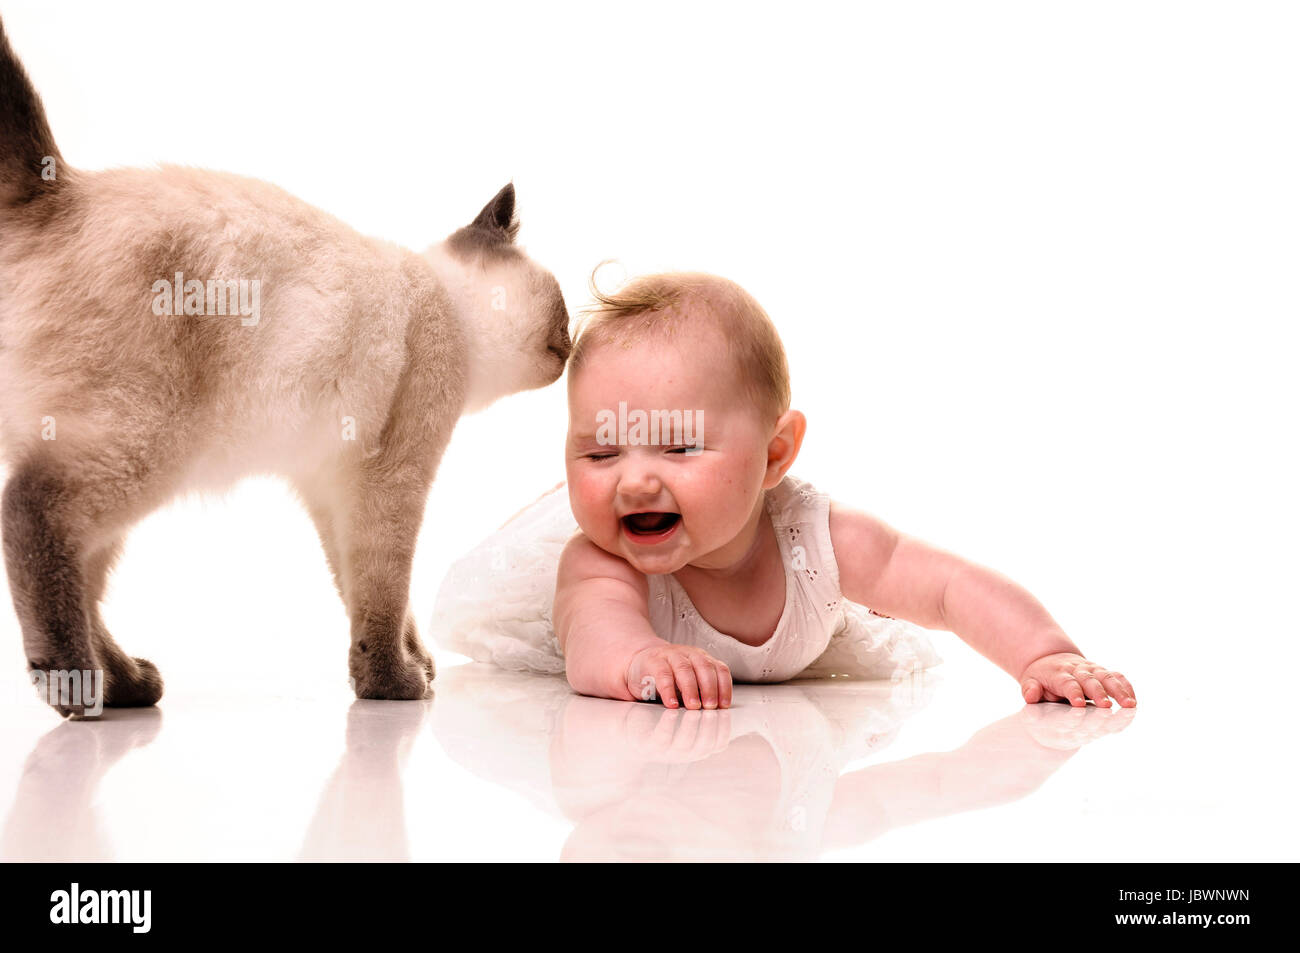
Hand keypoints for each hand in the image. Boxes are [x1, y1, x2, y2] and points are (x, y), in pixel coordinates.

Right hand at [627, 644, 731, 709]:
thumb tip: (715, 716)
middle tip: (710, 707)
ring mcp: (671, 655)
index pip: (720, 669)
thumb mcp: (689, 684)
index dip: (724, 687)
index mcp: (702, 659)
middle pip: (705, 667)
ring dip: (691, 689)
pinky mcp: (653, 661)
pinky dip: (668, 690)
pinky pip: (662, 674)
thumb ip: (701, 694)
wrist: (641, 663)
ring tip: (693, 706)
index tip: (724, 705)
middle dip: (709, 688)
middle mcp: (689, 654)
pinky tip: (672, 704)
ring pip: (684, 669)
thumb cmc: (670, 678)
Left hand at [1019, 652, 1135, 708]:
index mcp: (1058, 673)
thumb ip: (1030, 689)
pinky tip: (1133, 700)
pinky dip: (1126, 686)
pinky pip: (1117, 676)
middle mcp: (1077, 670)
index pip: (1067, 683)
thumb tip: (1030, 696)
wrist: (1051, 659)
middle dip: (1098, 692)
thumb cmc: (1041, 677)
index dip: (1073, 692)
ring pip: (1107, 677)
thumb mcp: (1030, 681)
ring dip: (1119, 690)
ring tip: (1129, 704)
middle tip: (1106, 706)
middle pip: (1089, 680)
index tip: (1078, 704)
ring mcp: (1092, 669)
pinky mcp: (1102, 672)